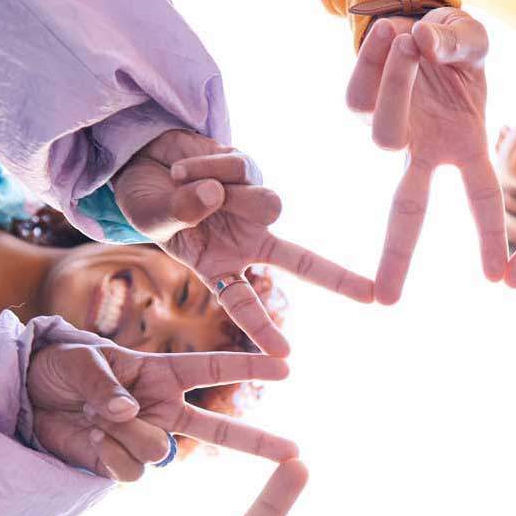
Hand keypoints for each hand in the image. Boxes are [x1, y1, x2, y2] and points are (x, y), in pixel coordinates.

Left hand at [27, 341, 296, 480]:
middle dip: (258, 442)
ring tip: (94, 419)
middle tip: (295, 452)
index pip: (213, 369)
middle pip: (218, 429)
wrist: (24, 396)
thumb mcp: (80, 361)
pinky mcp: (120, 462)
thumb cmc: (57, 366)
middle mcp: (161, 408)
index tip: (286, 365)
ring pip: (159, 452)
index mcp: (160, 373)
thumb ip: (107, 384)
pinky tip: (89, 439)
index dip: (249, 366)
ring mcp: (143, 438)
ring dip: (124, 437)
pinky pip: (130, 472)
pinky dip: (107, 456)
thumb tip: (129, 412)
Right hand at [113, 129, 373, 355]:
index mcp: (221, 267)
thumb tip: (217, 194)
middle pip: (300, 261)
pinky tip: (186, 167)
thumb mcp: (154, 217)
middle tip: (372, 297)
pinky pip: (240, 167)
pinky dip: (206, 165)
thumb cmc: (148, 201)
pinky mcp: (251, 169)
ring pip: (268, 204)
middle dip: (337, 278)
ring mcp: (253, 204)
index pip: (244, 304)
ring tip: (186, 184)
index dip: (263, 330)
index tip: (285, 356)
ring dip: (226, 193)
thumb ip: (182, 212)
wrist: (142, 159)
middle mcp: (247, 240)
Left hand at [348, 9, 506, 303]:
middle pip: (408, 210)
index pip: (481, 198)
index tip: (498, 279)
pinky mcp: (357, 107)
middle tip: (387, 300)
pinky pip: (359, 93)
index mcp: (463, 147)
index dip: (487, 236)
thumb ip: (457, 44)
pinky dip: (374, 58)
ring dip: (398, 87)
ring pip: (383, 136)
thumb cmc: (455, 45)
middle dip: (396, 254)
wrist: (414, 20)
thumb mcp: (472, 40)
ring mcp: (389, 132)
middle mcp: (423, 150)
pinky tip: (391, 34)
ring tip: (413, 41)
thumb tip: (425, 46)